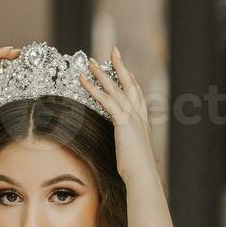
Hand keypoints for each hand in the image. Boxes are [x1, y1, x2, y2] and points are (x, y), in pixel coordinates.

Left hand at [78, 48, 156, 182]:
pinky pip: (105, 99)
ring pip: (115, 88)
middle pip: (129, 84)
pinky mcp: (122, 121)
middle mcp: (139, 115)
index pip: (137, 95)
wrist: (142, 175)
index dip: (132, 80)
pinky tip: (83, 79)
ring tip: (90, 61)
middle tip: (113, 51)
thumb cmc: (137, 170)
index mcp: (142, 122)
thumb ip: (129, 146)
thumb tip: (125, 150)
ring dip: (101, 73)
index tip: (126, 70)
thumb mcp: (133, 154)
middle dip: (120, 66)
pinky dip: (92, 87)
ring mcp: (132, 117)